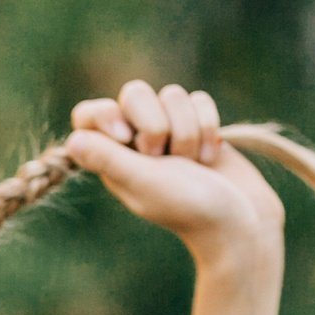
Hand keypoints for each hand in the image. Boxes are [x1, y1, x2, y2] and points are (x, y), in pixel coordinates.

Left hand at [66, 80, 283, 268]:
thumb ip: (109, 159)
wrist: (243, 221)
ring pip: (173, 95)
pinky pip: (200, 100)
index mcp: (111, 157)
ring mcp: (169, 132)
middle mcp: (135, 142)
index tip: (124, 136)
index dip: (105, 114)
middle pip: (134, 93)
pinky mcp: (199, 126)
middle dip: (157, 122)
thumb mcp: (144, 183)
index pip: (88, 115)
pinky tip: (211, 157)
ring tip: (193, 164)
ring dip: (188, 130)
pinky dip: (209, 127)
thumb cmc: (190, 207)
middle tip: (162, 157)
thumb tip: (72, 141)